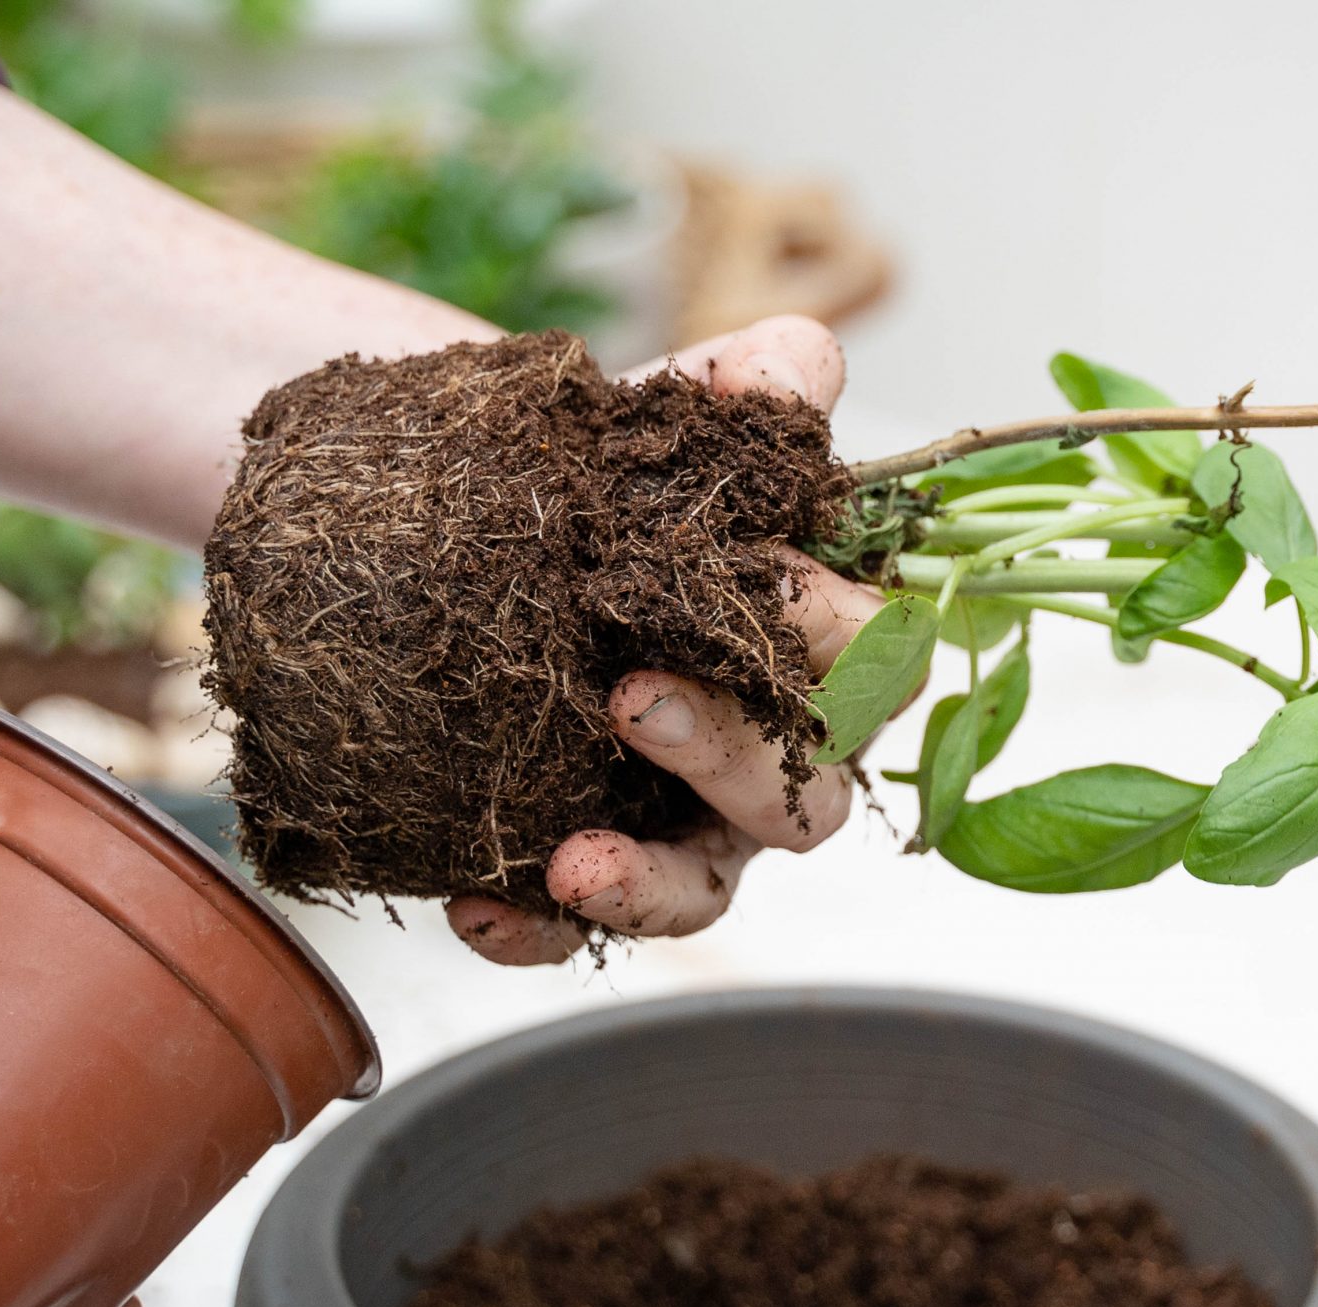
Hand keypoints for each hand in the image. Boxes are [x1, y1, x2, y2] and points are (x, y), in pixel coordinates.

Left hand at [446, 315, 884, 964]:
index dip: (839, 631)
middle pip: (808, 794)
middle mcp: (762, 746)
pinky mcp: (578, 865)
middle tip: (628, 695)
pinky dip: (533, 929)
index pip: (877, 660)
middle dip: (731, 752)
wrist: (439, 517)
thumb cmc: (581, 476)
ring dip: (650, 881)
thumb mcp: (641, 423)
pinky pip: (577, 929)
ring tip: (572, 861)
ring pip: (711, 885)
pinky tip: (473, 905)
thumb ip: (726, 392)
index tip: (771, 575)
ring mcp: (675, 820)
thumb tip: (796, 367)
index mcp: (807, 642)